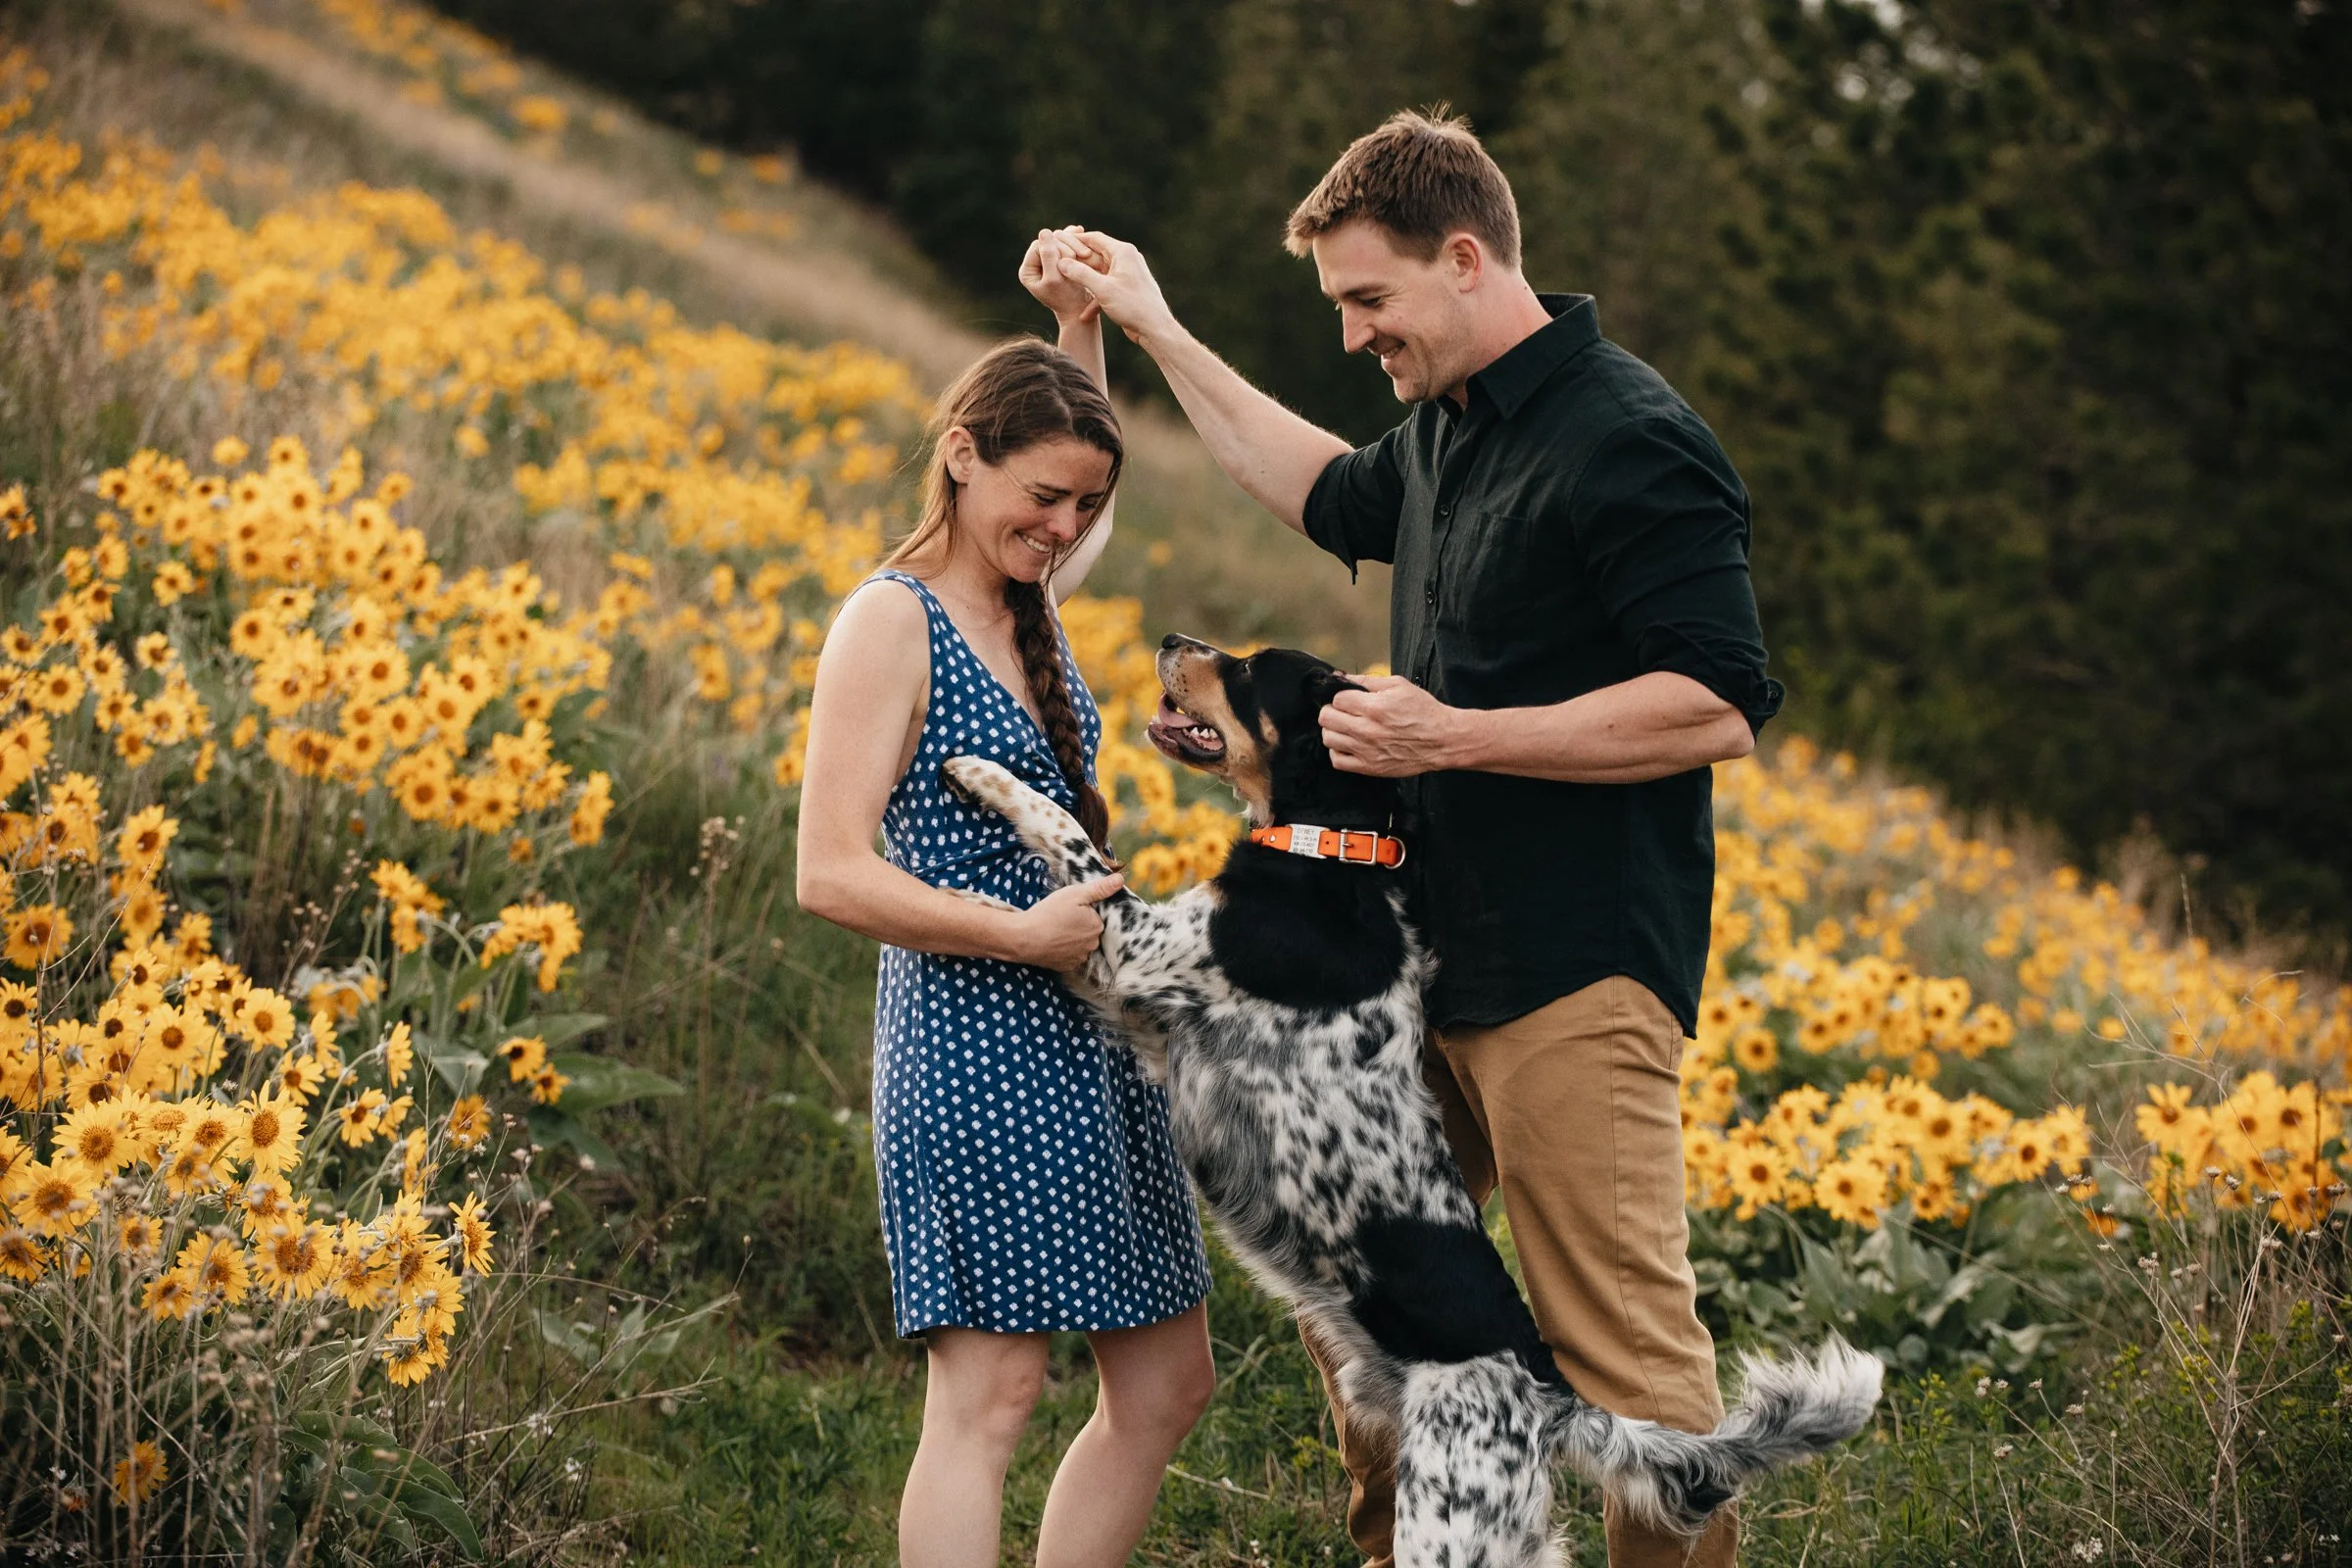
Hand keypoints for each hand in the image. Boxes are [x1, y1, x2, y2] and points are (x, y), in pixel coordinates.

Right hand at [1013, 872, 1123, 970]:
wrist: (1023, 938)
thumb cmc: (1049, 913)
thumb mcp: (1075, 894)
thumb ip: (1099, 888)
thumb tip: (1121, 880)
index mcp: (1097, 926)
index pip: (1095, 916)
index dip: (1081, 911)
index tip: (1068, 909)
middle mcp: (1092, 945)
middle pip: (1089, 931)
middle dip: (1078, 925)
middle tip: (1059, 919)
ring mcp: (1079, 958)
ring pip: (1079, 944)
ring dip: (1071, 939)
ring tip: (1054, 930)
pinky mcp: (1066, 967)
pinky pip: (1069, 956)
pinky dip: (1062, 950)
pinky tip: (1052, 942)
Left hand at [1019, 226, 1100, 324]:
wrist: (1081, 310)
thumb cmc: (1068, 299)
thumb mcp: (1056, 279)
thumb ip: (1048, 256)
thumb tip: (1044, 232)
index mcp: (1028, 271)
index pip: (1038, 246)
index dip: (1055, 247)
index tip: (1072, 257)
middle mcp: (1035, 264)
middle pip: (1048, 241)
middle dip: (1066, 245)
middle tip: (1083, 255)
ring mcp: (1048, 261)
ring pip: (1057, 239)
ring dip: (1072, 243)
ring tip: (1085, 252)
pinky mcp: (1059, 259)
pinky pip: (1065, 242)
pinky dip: (1074, 240)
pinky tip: (1081, 232)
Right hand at [1055, 231, 1177, 346]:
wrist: (1155, 329)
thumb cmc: (1133, 306)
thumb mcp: (1103, 289)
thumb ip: (1080, 274)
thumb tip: (1061, 262)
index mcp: (1123, 252)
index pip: (1094, 238)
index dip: (1074, 241)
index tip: (1057, 246)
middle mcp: (1126, 260)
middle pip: (1095, 255)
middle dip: (1076, 264)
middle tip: (1056, 268)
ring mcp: (1126, 275)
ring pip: (1098, 273)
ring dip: (1084, 283)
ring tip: (1066, 288)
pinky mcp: (1126, 290)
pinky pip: (1106, 288)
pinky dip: (1095, 299)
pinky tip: (1084, 315)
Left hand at [1320, 675, 1466, 776]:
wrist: (1442, 740)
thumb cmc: (1424, 711)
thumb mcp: (1399, 686)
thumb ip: (1369, 681)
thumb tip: (1342, 676)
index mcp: (1374, 707)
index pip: (1337, 699)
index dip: (1342, 696)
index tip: (1350, 699)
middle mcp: (1366, 730)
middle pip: (1326, 718)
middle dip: (1332, 710)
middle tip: (1344, 711)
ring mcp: (1366, 751)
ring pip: (1328, 739)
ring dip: (1334, 730)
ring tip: (1347, 727)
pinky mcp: (1369, 767)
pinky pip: (1337, 761)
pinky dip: (1338, 751)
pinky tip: (1349, 744)